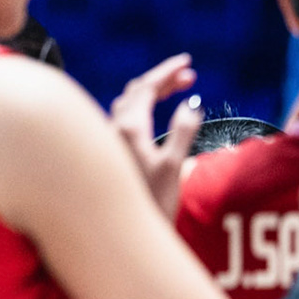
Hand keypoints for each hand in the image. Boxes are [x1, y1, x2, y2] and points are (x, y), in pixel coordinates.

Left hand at [110, 53, 201, 217]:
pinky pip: (122, 118)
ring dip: (149, 92)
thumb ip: (183, 131)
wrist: (122, 235)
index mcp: (129, 127)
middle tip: (188, 76)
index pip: (147, 87)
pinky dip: (140, 107)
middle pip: (136, 92)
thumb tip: (191, 104)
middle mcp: (112, 129)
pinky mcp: (108, 154)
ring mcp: (108, 141)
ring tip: (173, 91)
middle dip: (161, 80)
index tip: (187, 63)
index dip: (167, 72)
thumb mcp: (173, 167)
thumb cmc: (151, 204)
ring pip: (126, 104)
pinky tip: (149, 116)